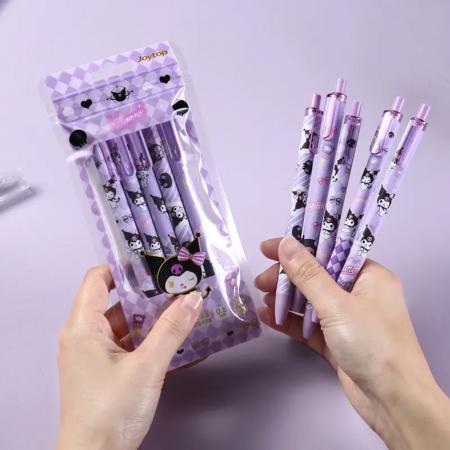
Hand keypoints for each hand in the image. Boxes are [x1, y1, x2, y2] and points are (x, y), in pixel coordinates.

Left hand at [57, 265, 203, 449]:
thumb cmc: (111, 413)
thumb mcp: (147, 366)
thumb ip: (171, 329)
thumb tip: (192, 298)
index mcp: (82, 328)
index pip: (97, 279)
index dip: (123, 267)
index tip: (153, 262)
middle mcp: (84, 336)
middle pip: (116, 301)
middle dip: (148, 293)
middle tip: (177, 284)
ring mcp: (94, 353)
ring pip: (126, 323)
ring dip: (153, 317)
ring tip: (182, 307)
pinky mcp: (105, 369)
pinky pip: (129, 343)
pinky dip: (149, 338)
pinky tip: (175, 337)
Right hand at [256, 236, 449, 449]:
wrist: (392, 401)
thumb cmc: (373, 344)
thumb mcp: (337, 305)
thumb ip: (308, 274)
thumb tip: (286, 244)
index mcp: (369, 276)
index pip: (329, 251)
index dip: (299, 247)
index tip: (269, 248)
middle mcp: (358, 294)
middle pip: (316, 276)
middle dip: (287, 278)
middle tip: (262, 280)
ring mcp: (347, 318)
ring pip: (310, 301)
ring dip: (286, 299)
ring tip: (263, 299)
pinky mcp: (336, 340)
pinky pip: (309, 324)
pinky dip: (290, 320)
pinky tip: (269, 317)